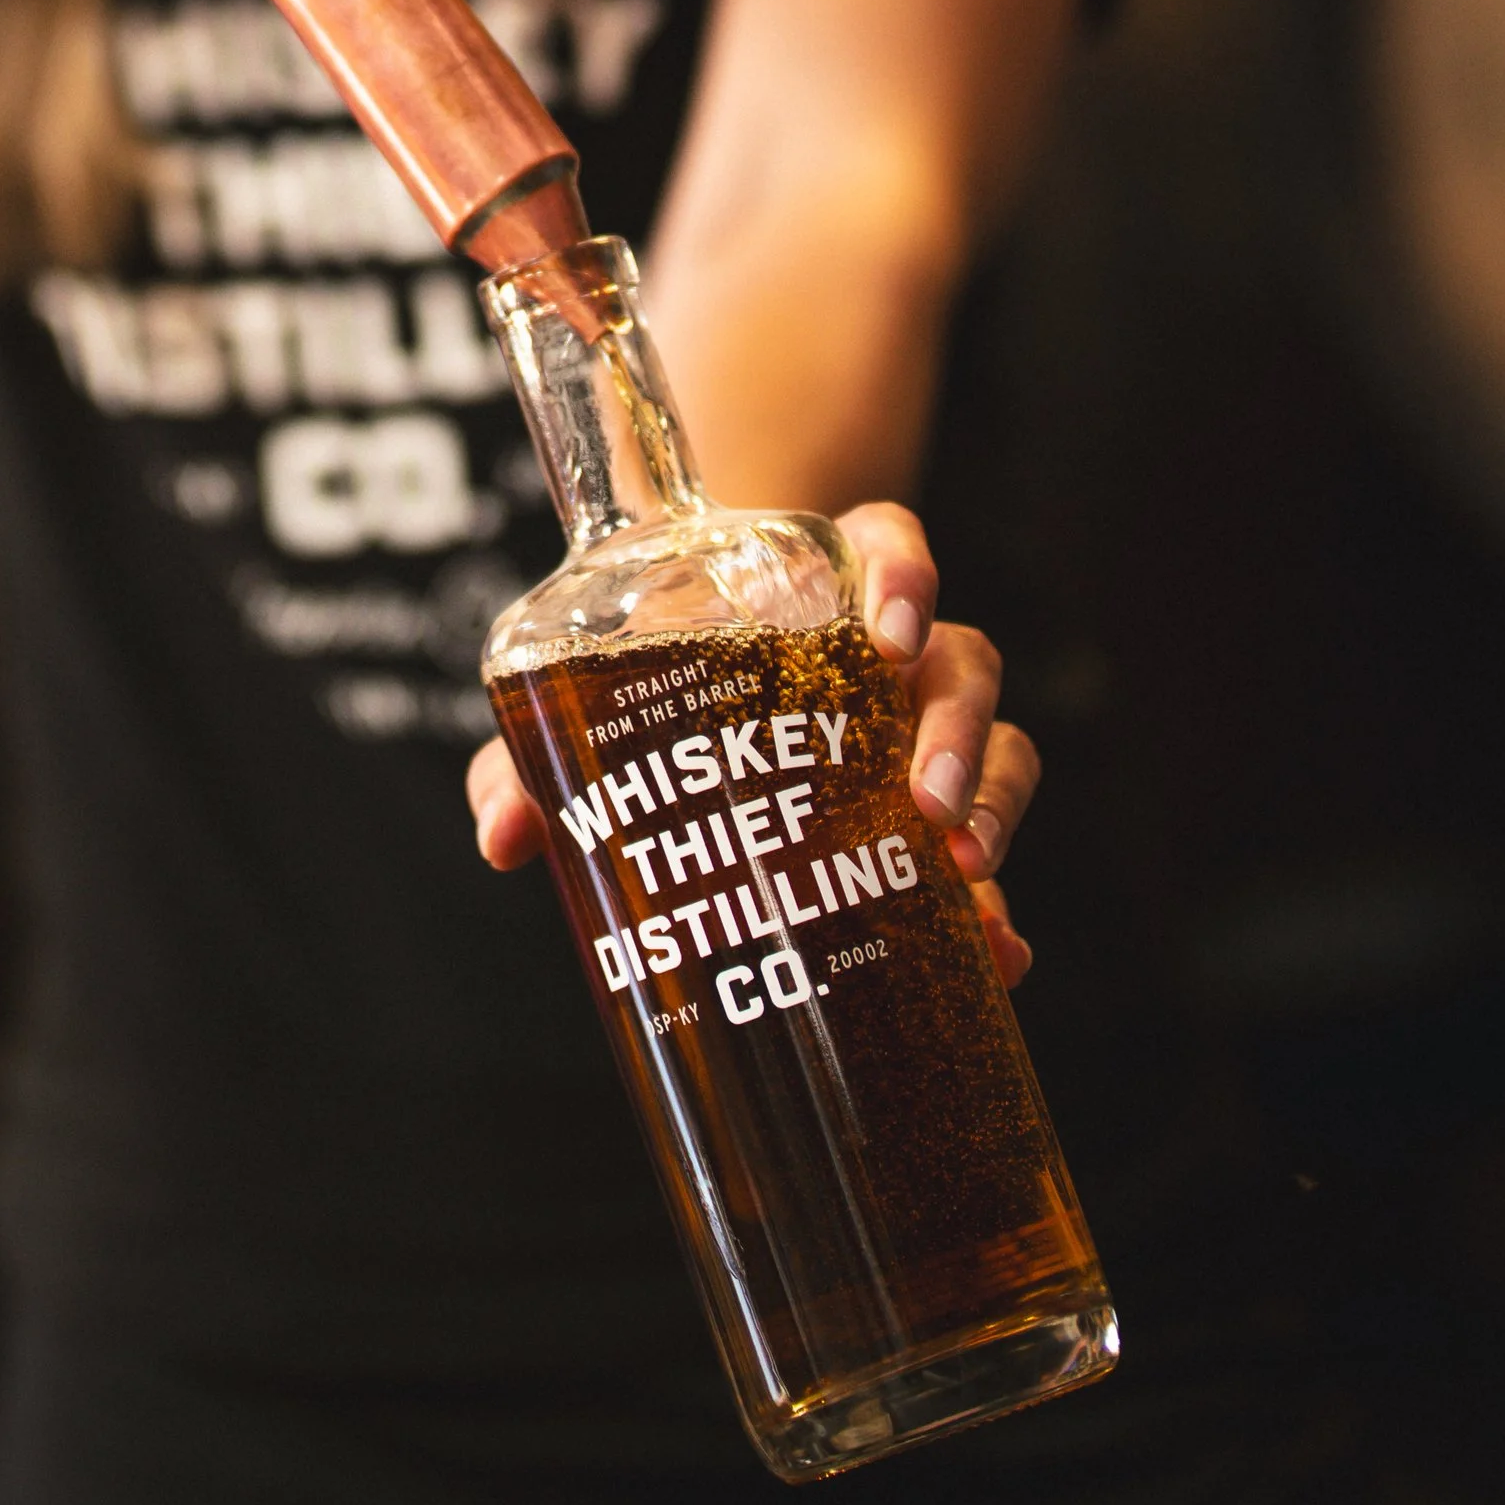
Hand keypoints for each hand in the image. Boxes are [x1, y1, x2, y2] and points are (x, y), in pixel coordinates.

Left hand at [464, 496, 1040, 987]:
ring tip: (964, 876)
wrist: (683, 729)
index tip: (887, 630)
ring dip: (995, 805)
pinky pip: (989, 851)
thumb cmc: (638, 692)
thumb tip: (505, 834)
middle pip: (960, 657)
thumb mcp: (580, 713)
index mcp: (814, 588)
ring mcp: (917, 735)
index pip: (887, 543)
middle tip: (930, 804)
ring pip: (998, 744)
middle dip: (960, 729)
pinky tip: (998, 962)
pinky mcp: (930, 822)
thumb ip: (532, 758)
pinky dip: (999, 910)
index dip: (905, 574)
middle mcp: (885, 654)